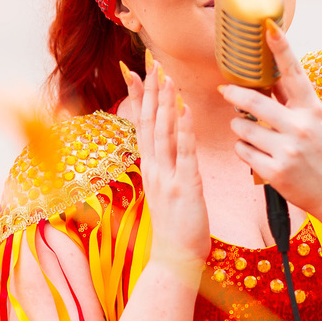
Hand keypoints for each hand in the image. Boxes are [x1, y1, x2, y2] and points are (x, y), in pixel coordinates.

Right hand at [121, 55, 210, 266]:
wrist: (175, 258)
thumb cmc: (176, 224)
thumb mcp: (166, 188)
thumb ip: (166, 164)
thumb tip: (169, 143)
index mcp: (150, 166)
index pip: (143, 123)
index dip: (139, 96)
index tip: (136, 70)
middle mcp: (153, 167)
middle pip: (150, 121)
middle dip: (150, 90)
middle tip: (151, 61)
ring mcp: (166, 176)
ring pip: (163, 132)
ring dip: (165, 103)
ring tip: (165, 77)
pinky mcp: (184, 186)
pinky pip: (184, 153)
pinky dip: (184, 130)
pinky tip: (185, 110)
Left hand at [218, 24, 321, 219]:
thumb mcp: (318, 124)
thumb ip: (294, 102)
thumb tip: (270, 77)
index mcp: (313, 110)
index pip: (295, 73)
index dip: (281, 48)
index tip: (269, 26)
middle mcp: (300, 127)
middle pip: (253, 101)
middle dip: (234, 95)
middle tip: (225, 91)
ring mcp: (287, 150)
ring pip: (242, 129)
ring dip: (240, 129)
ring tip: (253, 136)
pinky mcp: (275, 172)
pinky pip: (243, 152)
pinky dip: (245, 152)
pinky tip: (258, 156)